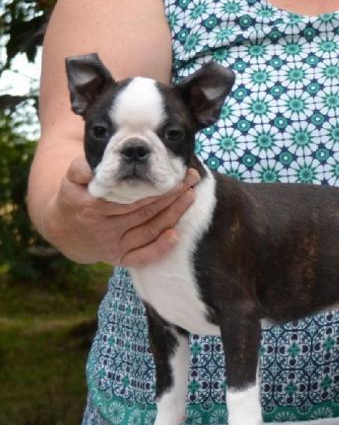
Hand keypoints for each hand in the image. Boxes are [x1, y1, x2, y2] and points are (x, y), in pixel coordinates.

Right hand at [44, 155, 199, 266]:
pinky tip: (176, 236)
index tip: (176, 172)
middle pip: (145, 211)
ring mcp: (111, 245)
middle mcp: (103, 228)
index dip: (157, 185)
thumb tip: (95, 165)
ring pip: (148, 230)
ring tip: (190, 197)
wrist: (62, 229)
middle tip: (191, 180)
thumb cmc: (75, 196)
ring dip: (173, 215)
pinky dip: (159, 248)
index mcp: (93, 206)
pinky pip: (140, 257)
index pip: (132, 195)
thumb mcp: (71, 179)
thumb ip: (81, 168)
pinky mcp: (117, 259)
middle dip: (172, 195)